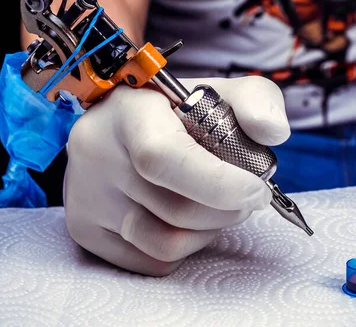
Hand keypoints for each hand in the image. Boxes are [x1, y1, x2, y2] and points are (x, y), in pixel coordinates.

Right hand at [63, 76, 289, 275]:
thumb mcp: (218, 92)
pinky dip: (182, 249)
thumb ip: (257, 101)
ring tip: (216, 206)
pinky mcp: (83, 228)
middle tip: (246, 196)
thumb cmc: (173, 113)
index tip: (255, 190)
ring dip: (208, 232)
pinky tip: (184, 220)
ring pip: (165, 244)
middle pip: (176, 209)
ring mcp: (84, 195)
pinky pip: (149, 262)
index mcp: (128, 112)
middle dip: (228, 210)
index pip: (164, 158)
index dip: (217, 183)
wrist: (116, 125)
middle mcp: (95, 154)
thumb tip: (272, 133)